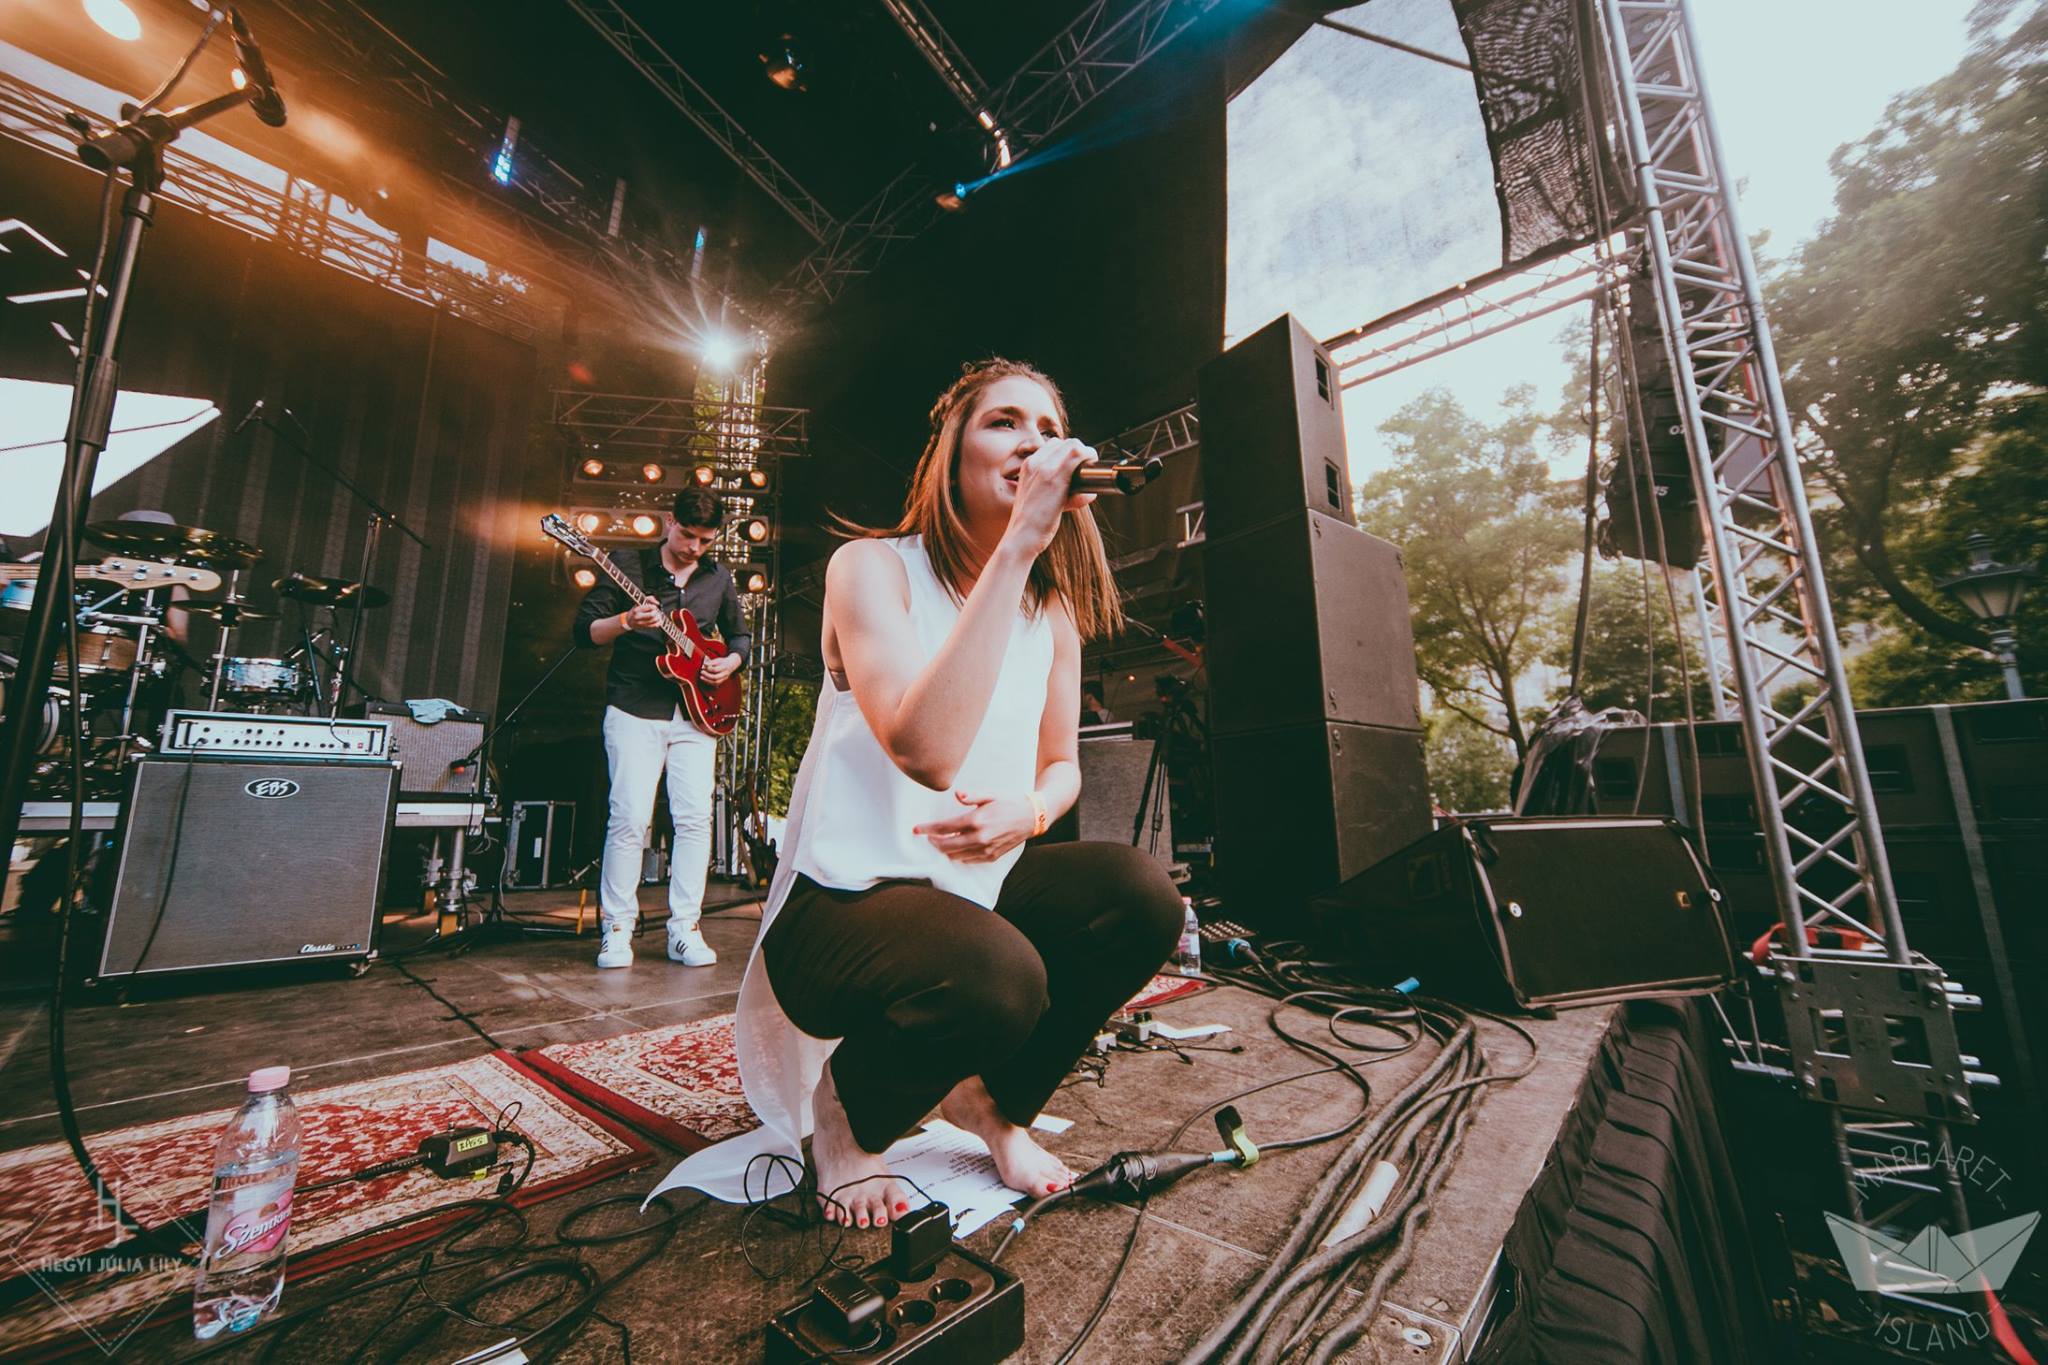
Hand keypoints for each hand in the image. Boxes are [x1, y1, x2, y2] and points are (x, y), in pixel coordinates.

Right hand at [624, 599, 664, 630]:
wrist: (629, 621)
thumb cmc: (636, 610)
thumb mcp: (639, 602)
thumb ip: (649, 599)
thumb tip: (657, 603)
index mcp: (636, 610)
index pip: (650, 607)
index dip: (654, 606)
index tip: (654, 606)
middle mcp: (638, 617)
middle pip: (652, 615)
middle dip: (656, 612)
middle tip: (656, 611)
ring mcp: (641, 623)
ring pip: (655, 620)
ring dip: (658, 616)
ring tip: (657, 614)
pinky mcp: (645, 628)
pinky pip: (655, 625)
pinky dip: (659, 622)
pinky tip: (657, 619)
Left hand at [700, 653, 740, 683]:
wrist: (731, 665)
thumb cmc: (723, 662)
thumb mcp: (718, 660)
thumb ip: (710, 662)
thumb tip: (703, 665)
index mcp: (724, 667)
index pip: (715, 670)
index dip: (708, 669)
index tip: (703, 666)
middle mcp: (725, 674)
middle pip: (715, 677)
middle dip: (707, 675)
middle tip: (701, 672)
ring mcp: (724, 678)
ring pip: (715, 682)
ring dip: (707, 681)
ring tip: (701, 677)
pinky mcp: (723, 681)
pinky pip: (716, 684)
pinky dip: (709, 682)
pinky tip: (704, 679)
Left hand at [913, 790, 1035, 863]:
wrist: (1031, 817)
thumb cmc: (1009, 803)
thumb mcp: (991, 794)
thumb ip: (972, 795)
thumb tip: (957, 794)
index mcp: (976, 820)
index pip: (944, 828)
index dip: (927, 829)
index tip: (916, 829)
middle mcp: (980, 837)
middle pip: (946, 846)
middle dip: (933, 842)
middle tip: (928, 836)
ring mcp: (986, 849)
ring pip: (955, 855)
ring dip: (945, 850)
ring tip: (941, 841)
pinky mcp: (991, 856)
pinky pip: (968, 860)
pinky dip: (958, 855)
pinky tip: (957, 847)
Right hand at [1000, 438, 1097, 559]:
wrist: (1021, 538)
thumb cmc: (1032, 525)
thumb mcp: (1042, 503)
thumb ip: (1064, 495)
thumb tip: (1088, 494)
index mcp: (1028, 467)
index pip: (1053, 445)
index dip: (1069, 453)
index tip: (1077, 466)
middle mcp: (1035, 463)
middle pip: (1065, 442)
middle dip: (1079, 452)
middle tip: (1087, 469)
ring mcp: (1045, 468)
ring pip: (1073, 445)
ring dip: (1086, 455)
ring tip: (1090, 470)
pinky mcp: (1055, 478)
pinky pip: (1078, 454)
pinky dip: (1089, 458)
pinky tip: (1093, 470)